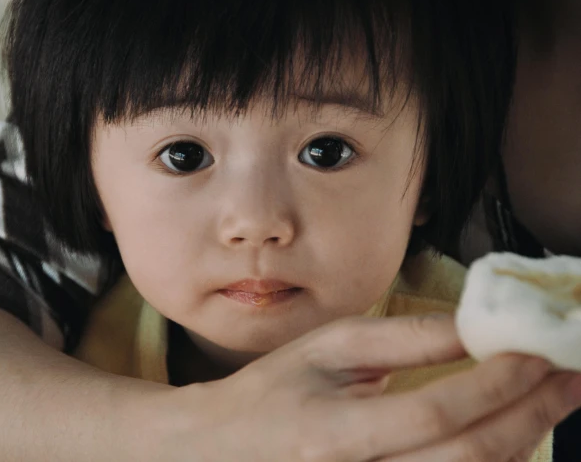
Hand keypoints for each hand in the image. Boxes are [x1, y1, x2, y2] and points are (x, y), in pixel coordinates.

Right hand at [164, 314, 580, 460]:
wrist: (226, 451)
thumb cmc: (273, 393)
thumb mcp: (327, 350)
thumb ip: (400, 338)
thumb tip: (472, 325)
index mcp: (334, 433)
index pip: (433, 412)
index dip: (494, 384)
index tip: (535, 351)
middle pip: (468, 458)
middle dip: (533, 413)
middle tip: (570, 374)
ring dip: (526, 437)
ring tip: (555, 396)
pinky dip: (495, 460)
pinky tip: (513, 431)